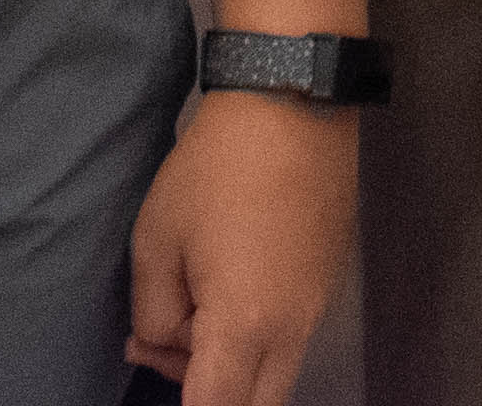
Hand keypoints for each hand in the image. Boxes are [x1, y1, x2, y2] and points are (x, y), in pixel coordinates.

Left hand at [127, 91, 355, 405]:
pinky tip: (223, 281)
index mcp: (243, 326)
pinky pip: (289, 340)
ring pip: (273, 377)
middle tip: (164, 342)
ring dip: (230, 366)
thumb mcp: (155, 240)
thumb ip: (155, 314)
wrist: (293, 104)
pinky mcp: (326, 285)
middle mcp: (290, 332)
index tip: (164, 371)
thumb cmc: (213, 170)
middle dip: (208, 396)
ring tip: (188, 300)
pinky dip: (254, 336)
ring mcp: (316, 310)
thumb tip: (165, 341)